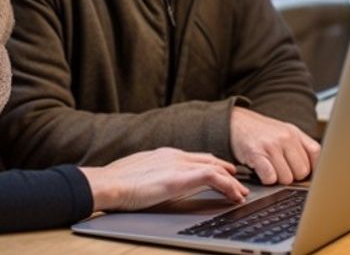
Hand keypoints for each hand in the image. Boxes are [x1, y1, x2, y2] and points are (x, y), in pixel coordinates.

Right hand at [79, 147, 248, 211]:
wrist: (108, 183)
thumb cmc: (116, 182)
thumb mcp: (137, 173)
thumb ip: (151, 174)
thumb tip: (154, 182)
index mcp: (163, 154)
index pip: (194, 157)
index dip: (210, 165)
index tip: (220, 173)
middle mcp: (174, 155)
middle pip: (208, 159)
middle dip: (225, 170)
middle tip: (237, 182)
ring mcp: (178, 164)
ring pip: (215, 167)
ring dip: (231, 181)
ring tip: (240, 192)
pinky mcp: (181, 177)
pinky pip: (213, 178)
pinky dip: (228, 186)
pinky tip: (235, 195)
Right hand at [230, 106, 319, 184]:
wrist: (234, 122)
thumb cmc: (260, 132)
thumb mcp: (282, 131)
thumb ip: (299, 146)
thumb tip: (314, 171)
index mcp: (294, 132)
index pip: (316, 154)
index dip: (312, 168)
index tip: (304, 173)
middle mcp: (285, 137)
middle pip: (302, 172)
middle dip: (292, 175)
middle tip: (280, 169)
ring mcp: (271, 145)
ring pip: (287, 178)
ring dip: (277, 179)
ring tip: (269, 168)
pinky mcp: (256, 154)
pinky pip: (270, 178)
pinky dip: (266, 179)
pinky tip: (261, 171)